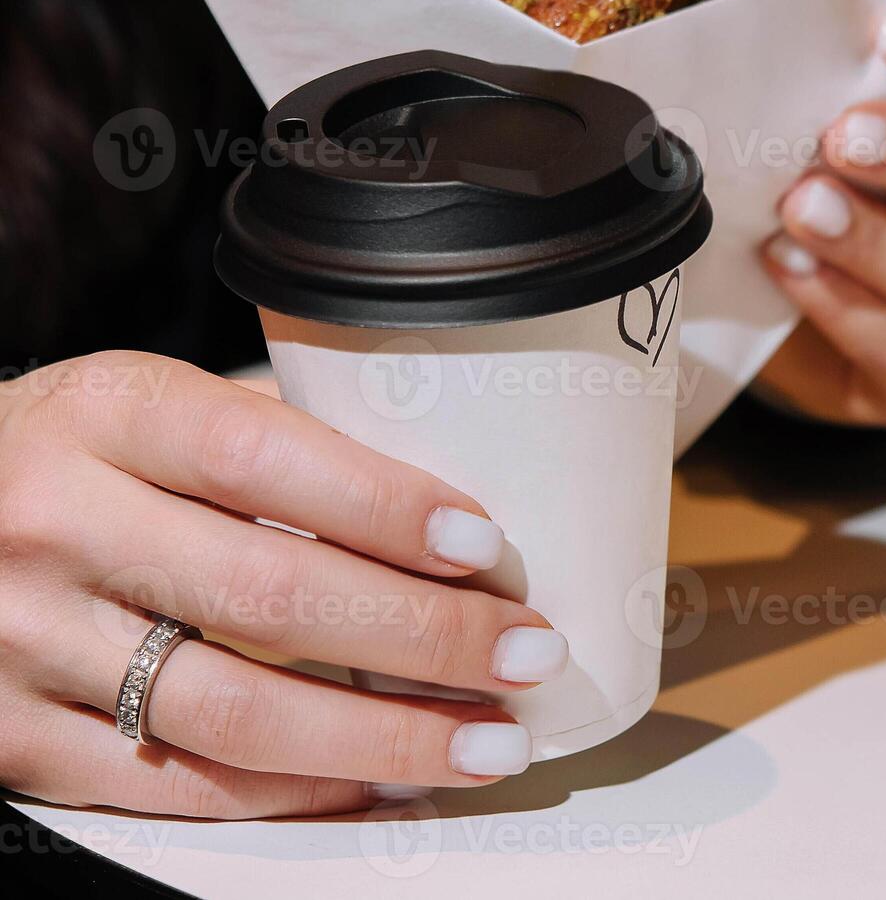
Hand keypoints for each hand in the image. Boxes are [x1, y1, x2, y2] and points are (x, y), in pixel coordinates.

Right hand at [0, 352, 568, 817]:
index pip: (266, 457)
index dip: (388, 508)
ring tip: (490, 742)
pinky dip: (301, 790)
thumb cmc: (73, 452)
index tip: (484, 548)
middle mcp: (59, 523)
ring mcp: (26, 640)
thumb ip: (270, 436)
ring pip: (238, 713)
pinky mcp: (16, 739)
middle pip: (272, 596)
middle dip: (428, 637)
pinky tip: (381, 779)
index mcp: (109, 414)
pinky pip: (181, 785)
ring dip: (389, 738)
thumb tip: (429, 500)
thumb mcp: (148, 403)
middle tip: (526, 655)